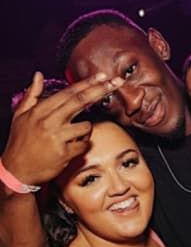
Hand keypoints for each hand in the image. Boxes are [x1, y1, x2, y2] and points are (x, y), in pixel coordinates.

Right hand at [2, 72, 124, 185]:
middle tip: (117, 82)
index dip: (87, 83)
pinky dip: (82, 146)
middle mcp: (48, 121)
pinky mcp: (65, 153)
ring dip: (85, 131)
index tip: (102, 76)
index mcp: (40, 111)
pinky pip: (85, 145)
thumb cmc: (21, 142)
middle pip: (80, 102)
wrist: (17, 170)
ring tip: (70, 138)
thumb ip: (32, 95)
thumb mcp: (20, 116)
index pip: (68, 93)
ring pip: (86, 127)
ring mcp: (57, 137)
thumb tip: (38, 75)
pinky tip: (71, 149)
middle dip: (100, 90)